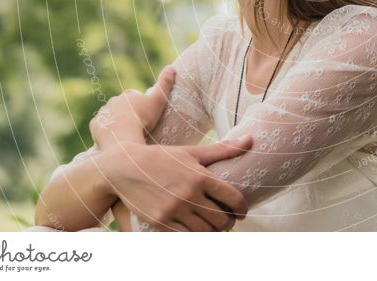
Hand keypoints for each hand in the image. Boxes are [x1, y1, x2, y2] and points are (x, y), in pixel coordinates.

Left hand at [90, 66, 175, 146]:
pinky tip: (112, 137)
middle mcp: (114, 100)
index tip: (146, 114)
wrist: (121, 135)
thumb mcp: (158, 100)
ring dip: (116, 121)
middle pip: (121, 105)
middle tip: (136, 124)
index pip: (134, 96)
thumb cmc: (142, 118)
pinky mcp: (95, 124)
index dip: (140, 104)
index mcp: (128, 94)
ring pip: (110, 115)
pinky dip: (105, 130)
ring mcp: (103, 112)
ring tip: (125, 132)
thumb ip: (165, 83)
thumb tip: (171, 66)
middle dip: (127, 111)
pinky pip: (100, 126)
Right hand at [104, 136, 253, 231]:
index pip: (233, 197)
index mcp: (200, 176)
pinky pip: (186, 237)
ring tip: (213, 226)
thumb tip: (251, 139)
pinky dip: (194, 236)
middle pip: (221, 220)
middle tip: (227, 220)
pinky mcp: (160, 222)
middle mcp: (189, 194)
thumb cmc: (162, 157)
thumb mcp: (192, 151)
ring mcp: (174, 210)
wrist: (125, 167)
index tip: (241, 211)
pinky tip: (196, 230)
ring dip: (212, 231)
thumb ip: (223, 150)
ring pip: (205, 232)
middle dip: (228, 222)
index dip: (241, 208)